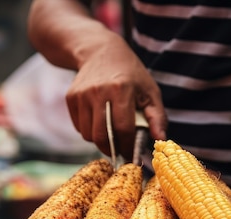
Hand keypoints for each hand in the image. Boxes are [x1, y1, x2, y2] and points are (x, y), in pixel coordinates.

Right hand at [65, 32, 166, 159]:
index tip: (132, 154)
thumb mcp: (149, 91)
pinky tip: (99, 121)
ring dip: (100, 141)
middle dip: (111, 150)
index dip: (128, 146)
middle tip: (119, 151)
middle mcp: (98, 91)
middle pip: (101, 136)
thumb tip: (160, 139)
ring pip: (88, 134)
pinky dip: (89, 131)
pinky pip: (79, 127)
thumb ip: (157, 116)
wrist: (101, 52)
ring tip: (111, 132)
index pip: (123, 129)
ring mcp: (81, 94)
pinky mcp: (71, 97)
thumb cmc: (131, 75)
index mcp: (121, 89)